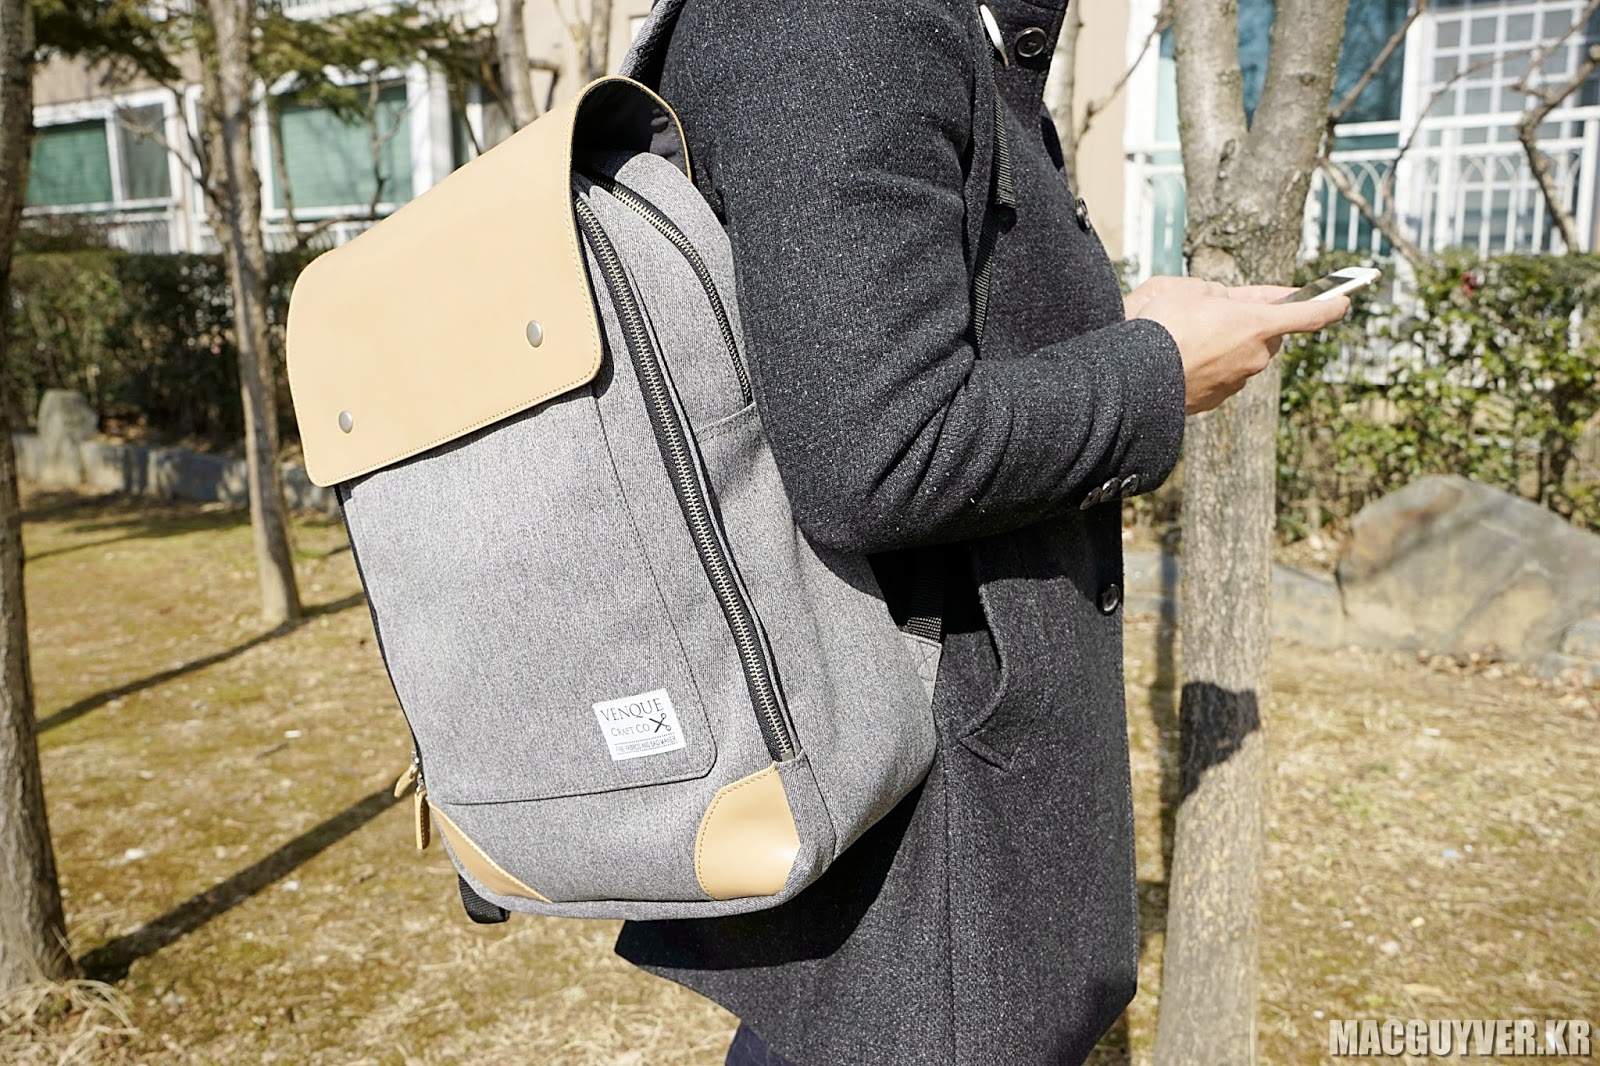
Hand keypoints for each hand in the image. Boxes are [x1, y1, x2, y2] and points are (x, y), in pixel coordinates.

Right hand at [1125, 276, 1349, 413]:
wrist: (1129, 376)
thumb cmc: (1158, 324)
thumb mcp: (1187, 287)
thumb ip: (1216, 293)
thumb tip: (1222, 304)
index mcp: (1257, 324)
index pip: (1309, 314)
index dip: (1331, 305)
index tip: (1343, 301)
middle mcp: (1254, 357)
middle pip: (1268, 335)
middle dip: (1251, 321)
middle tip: (1221, 309)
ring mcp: (1235, 382)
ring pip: (1242, 356)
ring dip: (1224, 343)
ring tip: (1185, 335)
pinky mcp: (1214, 400)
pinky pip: (1220, 376)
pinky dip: (1207, 365)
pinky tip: (1178, 357)